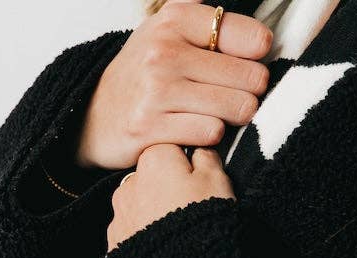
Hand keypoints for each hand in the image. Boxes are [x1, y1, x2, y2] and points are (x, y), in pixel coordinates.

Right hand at [77, 0, 272, 170]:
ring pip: (238, 108)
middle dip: (249, 93)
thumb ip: (210, 25)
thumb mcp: (169, 33)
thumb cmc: (144, 77)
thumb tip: (263, 36)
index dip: (259, 57)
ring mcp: (157, 90)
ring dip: (232, 118)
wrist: (93, 117)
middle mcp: (165, 50)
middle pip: (252, 79)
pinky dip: (210, 138)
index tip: (249, 63)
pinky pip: (213, 134)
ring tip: (213, 114)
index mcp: (175, 20)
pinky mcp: (152, 127)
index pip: (251, 38)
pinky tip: (194, 131)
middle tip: (231, 96)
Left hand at [107, 144, 233, 250]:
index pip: (173, 149)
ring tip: (180, 234)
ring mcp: (121, 213)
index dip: (191, 167)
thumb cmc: (202, 223)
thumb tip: (199, 150)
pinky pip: (135, 231)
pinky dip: (147, 236)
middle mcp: (130, 182)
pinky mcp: (116, 241)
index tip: (204, 185)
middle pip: (155, 178)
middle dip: (172, 190)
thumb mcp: (218, 182)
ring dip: (157, 214)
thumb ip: (207, 157)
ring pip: (143, 205)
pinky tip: (165, 248)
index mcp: (155, 159)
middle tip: (195, 211)